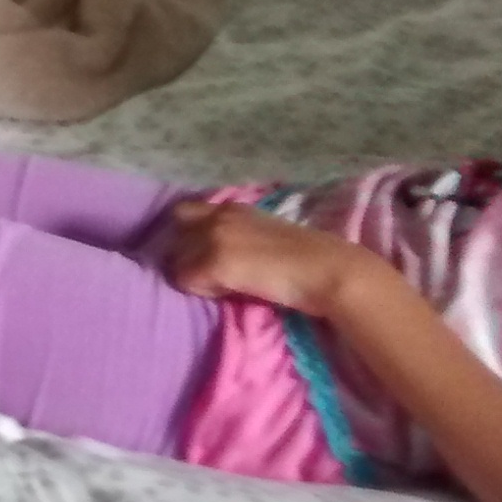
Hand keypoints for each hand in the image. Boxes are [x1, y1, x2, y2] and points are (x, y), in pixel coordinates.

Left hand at [166, 200, 380, 318]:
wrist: (328, 271)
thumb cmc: (307, 260)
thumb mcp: (266, 234)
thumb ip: (238, 234)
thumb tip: (217, 253)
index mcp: (232, 208)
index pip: (184, 212)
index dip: (186, 234)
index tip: (199, 254)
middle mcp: (218, 216)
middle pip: (173, 235)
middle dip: (184, 255)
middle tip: (210, 275)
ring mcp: (214, 237)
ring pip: (176, 261)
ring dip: (195, 276)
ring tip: (225, 286)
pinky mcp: (215, 262)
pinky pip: (187, 281)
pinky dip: (204, 291)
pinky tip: (231, 293)